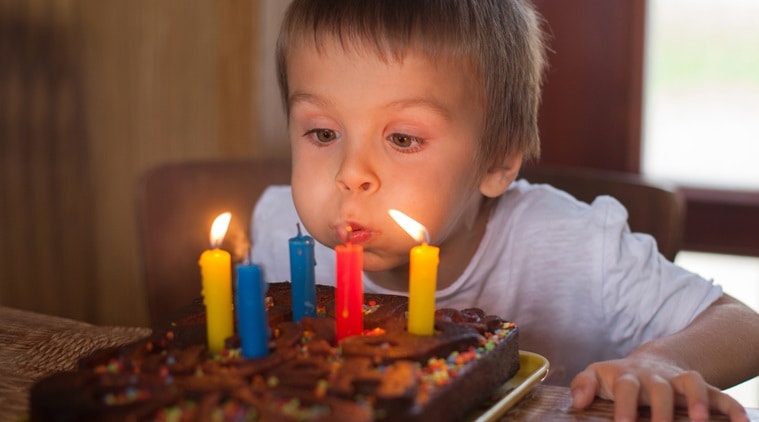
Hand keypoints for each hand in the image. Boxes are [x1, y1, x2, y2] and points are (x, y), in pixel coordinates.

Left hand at [569, 357, 748, 421]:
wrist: (650, 362)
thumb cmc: (618, 377)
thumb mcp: (597, 375)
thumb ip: (583, 385)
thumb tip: (577, 403)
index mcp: (628, 376)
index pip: (626, 388)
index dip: (625, 405)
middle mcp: (656, 377)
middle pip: (660, 388)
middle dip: (660, 409)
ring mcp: (680, 381)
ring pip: (693, 384)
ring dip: (697, 401)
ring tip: (698, 421)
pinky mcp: (701, 389)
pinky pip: (720, 395)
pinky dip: (732, 408)